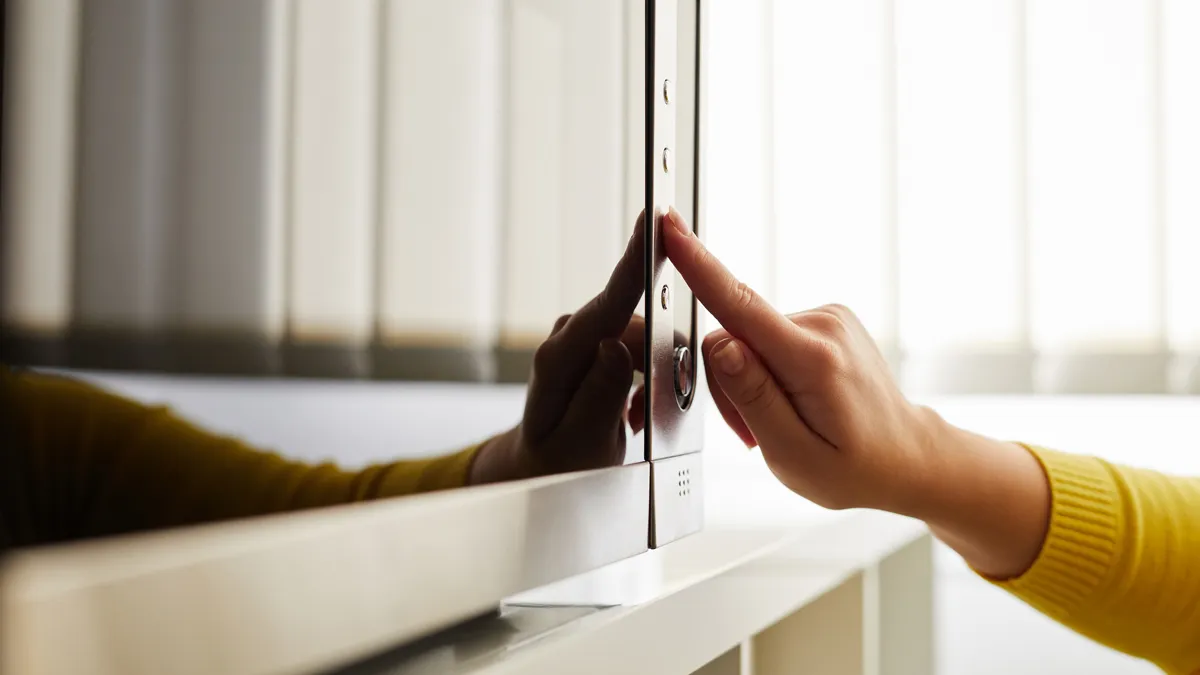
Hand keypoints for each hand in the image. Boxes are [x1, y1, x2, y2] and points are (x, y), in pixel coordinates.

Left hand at [470, 216, 646, 482]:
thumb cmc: (556, 465)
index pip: (609, 304)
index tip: (656, 220)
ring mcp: (580, 336)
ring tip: (631, 419)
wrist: (538, 469)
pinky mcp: (594, 342)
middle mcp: (568, 336)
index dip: (636, 260)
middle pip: (639, 324)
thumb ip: (599, 396)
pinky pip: (638, 346)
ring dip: (652, 378)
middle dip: (661, 364)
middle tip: (645, 416)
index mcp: (560, 359)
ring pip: (644, 337)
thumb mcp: (582, 444)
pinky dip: (645, 379)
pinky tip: (630, 410)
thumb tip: (616, 347)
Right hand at [661, 210, 932, 512]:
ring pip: (747, 339)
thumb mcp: (792, 453)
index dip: (698, 265)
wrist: (906, 457)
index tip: (670, 225)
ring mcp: (827, 317)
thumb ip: (751, 397)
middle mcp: (823, 325)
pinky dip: (767, 370)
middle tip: (755, 432)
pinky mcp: (824, 317)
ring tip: (782, 421)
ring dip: (749, 381)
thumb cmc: (854, 467)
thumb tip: (719, 344)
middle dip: (730, 385)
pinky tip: (792, 400)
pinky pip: (768, 337)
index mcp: (813, 360)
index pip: (740, 305)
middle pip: (733, 337)